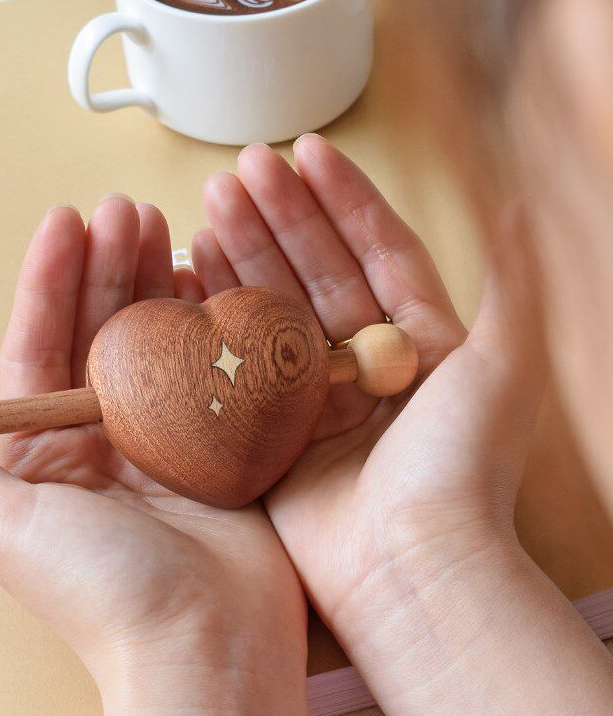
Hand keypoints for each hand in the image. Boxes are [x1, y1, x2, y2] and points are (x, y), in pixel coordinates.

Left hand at [0, 198, 316, 715]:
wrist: (204, 648)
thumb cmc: (102, 597)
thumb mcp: (5, 524)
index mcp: (52, 451)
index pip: (43, 345)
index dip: (51, 280)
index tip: (67, 222)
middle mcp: (107, 439)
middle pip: (105, 332)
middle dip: (112, 266)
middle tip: (128, 210)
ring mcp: (168, 439)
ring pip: (160, 342)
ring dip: (161, 284)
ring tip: (168, 230)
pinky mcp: (222, 446)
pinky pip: (214, 372)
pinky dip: (215, 328)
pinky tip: (215, 285)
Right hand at [193, 135, 612, 715]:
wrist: (409, 566)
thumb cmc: (463, 467)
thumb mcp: (508, 367)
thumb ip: (517, 282)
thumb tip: (521, 204)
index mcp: (417, 341)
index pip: (377, 249)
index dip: (343, 196)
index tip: (307, 149)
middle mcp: (363, 362)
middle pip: (317, 269)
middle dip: (281, 213)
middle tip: (243, 166)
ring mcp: (313, 394)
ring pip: (274, 306)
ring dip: (246, 251)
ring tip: (212, 202)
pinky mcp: (271, 428)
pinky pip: (239, 360)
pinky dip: (217, 317)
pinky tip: (194, 274)